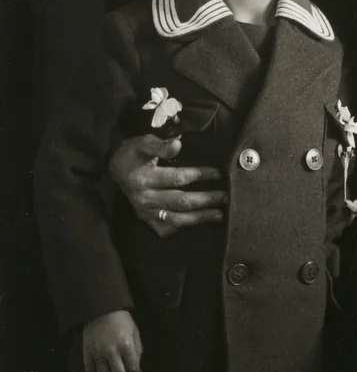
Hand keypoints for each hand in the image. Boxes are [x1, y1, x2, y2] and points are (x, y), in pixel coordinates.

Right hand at [82, 310, 142, 371]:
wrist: (100, 309)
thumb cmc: (121, 320)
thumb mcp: (134, 331)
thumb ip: (137, 349)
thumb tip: (136, 364)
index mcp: (126, 345)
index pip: (132, 368)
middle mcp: (112, 352)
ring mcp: (98, 353)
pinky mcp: (86, 352)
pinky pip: (89, 370)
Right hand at [108, 134, 226, 236]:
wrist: (115, 169)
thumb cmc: (132, 153)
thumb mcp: (143, 143)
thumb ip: (160, 145)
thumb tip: (178, 144)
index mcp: (144, 179)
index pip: (178, 178)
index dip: (200, 175)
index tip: (218, 173)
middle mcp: (145, 199)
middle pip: (181, 201)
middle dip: (207, 199)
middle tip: (226, 196)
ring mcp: (145, 212)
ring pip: (177, 219)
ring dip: (200, 218)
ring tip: (220, 214)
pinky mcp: (146, 220)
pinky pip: (166, 229)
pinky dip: (184, 227)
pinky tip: (199, 222)